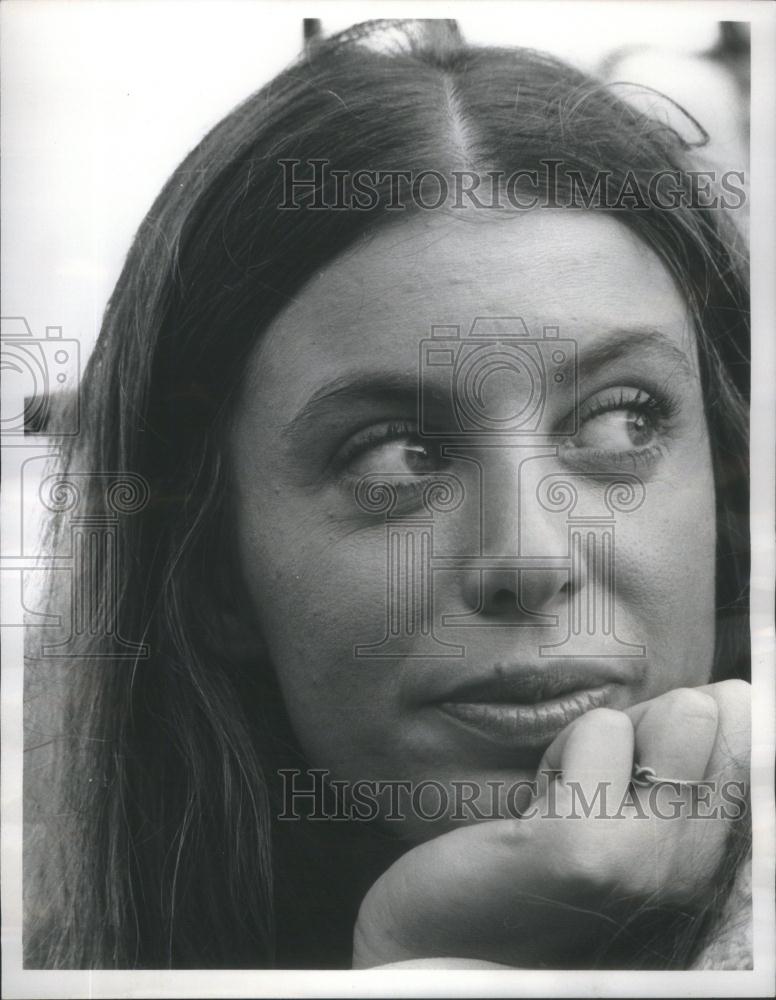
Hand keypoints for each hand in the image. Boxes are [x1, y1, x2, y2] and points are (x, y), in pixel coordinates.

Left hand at [352, 680, 749, 968]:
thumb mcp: (628, 811)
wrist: (447, 943)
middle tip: (599, 779)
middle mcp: (700, 871)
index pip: (759, 735)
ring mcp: (650, 864)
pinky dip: (563, 749)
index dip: (700, 717)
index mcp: (712, 859)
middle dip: (651, 720)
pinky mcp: (585, 849)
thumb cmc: (534, 860)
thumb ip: (677, 762)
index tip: (642, 766)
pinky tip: (537, 807)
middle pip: (727, 711)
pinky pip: (601, 730)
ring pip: (681, 712)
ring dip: (603, 736)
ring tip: (568, 794)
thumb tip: (728, 694)